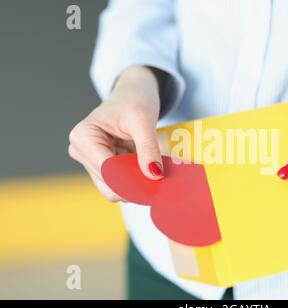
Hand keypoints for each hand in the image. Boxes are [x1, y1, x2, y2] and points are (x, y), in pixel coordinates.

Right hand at [69, 66, 165, 201]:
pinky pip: (120, 182)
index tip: (157, 184)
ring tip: (155, 169)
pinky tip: (147, 168)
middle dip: (135, 184)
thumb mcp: (143, 120)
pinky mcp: (101, 165)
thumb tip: (154, 175)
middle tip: (160, 179)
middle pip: (109, 184)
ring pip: (114, 188)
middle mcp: (80, 151)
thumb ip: (148, 148)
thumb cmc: (135, 99)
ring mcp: (89, 160)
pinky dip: (136, 179)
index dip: (132, 181)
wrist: (134, 92)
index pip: (108, 171)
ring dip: (136, 183)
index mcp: (83, 137)